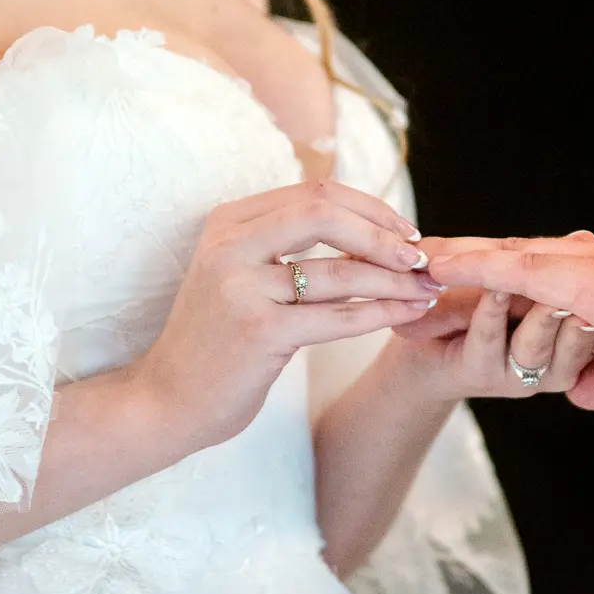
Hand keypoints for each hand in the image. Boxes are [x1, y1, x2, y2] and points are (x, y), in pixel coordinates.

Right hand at [133, 180, 439, 443]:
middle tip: (423, 257)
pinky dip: (380, 313)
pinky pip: (337, 317)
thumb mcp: (242, 275)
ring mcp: (241, 288)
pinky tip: (407, 314)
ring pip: (339, 272)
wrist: (165, 401)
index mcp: (229, 221)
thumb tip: (370, 226)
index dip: (370, 207)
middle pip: (326, 214)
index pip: (315, 192)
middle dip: (384, 234)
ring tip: (428, 290)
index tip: (405, 230)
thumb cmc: (217, 339)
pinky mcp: (258, 332)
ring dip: (394, 280)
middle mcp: (230, 245)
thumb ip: (287, 244)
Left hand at [387, 284, 593, 399]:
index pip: (593, 319)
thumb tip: (586, 238)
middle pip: (574, 338)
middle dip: (581, 308)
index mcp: (569, 347)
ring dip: (540, 313)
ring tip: (543, 283)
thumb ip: (547, 270)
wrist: (422, 349)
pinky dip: (492, 309)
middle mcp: (549, 367)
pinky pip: (489, 338)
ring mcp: (514, 374)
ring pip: (537, 345)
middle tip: (589, 280)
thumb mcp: (515, 287)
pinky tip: (496, 287)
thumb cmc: (473, 314)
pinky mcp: (476, 373)